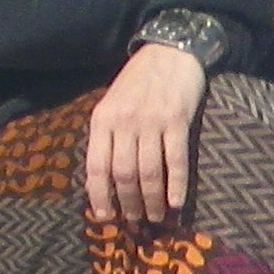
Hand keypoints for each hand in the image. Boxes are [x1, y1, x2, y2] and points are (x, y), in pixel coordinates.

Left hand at [84, 40, 204, 228]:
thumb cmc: (137, 81)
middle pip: (123, 174)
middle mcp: (123, 123)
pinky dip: (176, 184)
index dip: (99, 194)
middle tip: (135, 221)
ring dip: (152, 200)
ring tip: (156, 217)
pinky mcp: (177, 121)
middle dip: (128, 202)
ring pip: (148, 171)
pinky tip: (177, 202)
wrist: (169, 52)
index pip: (95, 166)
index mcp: (101, 120)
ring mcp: (151, 122)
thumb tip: (104, 174)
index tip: (104, 216)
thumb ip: (107, 133)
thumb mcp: (111, 103)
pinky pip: (175, 160)